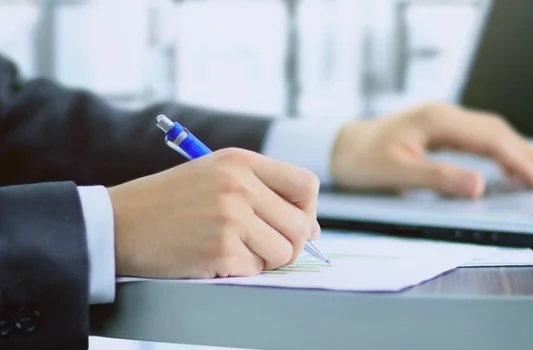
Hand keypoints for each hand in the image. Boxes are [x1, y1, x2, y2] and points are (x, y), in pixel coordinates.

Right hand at [108, 148, 320, 278]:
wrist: (119, 223)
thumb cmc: (170, 202)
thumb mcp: (216, 175)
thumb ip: (262, 191)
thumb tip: (311, 228)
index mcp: (242, 162)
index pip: (306, 185)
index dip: (307, 210)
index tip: (293, 223)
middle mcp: (240, 185)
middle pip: (302, 225)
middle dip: (290, 244)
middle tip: (263, 246)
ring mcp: (231, 216)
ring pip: (285, 252)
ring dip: (265, 259)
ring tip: (235, 250)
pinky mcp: (220, 248)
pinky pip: (255, 270)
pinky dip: (239, 271)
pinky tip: (213, 257)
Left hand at [330, 102, 532, 197]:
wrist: (341, 147)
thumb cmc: (362, 161)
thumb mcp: (396, 173)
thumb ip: (437, 178)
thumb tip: (480, 186)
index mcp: (436, 121)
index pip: (490, 138)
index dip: (519, 160)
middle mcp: (444, 115)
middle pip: (497, 130)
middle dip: (527, 154)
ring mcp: (442, 120)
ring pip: (491, 131)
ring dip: (517, 150)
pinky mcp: (438, 129)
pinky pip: (477, 136)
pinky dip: (498, 150)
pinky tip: (508, 165)